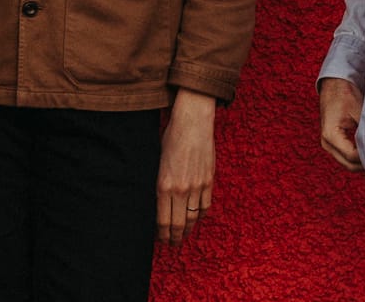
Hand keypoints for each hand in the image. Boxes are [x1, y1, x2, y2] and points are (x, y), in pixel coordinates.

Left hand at [156, 89, 215, 244]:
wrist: (193, 121)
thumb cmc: (171, 136)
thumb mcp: (157, 160)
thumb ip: (159, 183)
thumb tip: (155, 202)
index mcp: (164, 185)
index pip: (163, 221)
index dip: (161, 235)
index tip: (160, 239)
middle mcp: (181, 190)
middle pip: (178, 225)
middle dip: (174, 238)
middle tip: (171, 243)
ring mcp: (197, 187)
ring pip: (193, 219)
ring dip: (187, 230)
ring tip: (182, 234)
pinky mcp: (208, 182)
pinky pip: (205, 208)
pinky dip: (200, 216)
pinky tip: (195, 218)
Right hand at [318, 76, 364, 173]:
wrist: (334, 83)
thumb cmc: (344, 93)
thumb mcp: (359, 111)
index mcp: (330, 135)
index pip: (352, 156)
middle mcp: (326, 143)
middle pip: (348, 164)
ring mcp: (328, 143)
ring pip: (347, 162)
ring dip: (360, 160)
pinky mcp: (332, 142)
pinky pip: (345, 155)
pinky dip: (356, 155)